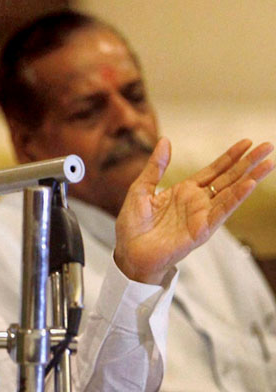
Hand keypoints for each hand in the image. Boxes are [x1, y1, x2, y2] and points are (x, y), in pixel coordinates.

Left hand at [114, 138, 273, 283]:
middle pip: (228, 178)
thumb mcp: (141, 188)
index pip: (213, 170)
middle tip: (267, 146)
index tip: (246, 142)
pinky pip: (221, 212)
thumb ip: (155, 166)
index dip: (230, 156)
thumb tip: (165, 140)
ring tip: (268, 163)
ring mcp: (201, 216)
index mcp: (184, 191)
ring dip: (250, 177)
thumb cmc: (133, 225)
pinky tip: (249, 184)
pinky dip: (236, 198)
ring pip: (231, 193)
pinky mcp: (201, 230)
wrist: (128, 251)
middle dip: (248, 162)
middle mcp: (197, 202)